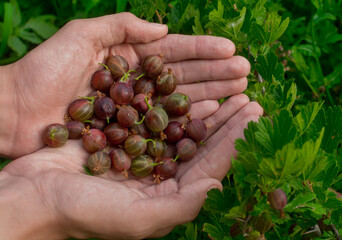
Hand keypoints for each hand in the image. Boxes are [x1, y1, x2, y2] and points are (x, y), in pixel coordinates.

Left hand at [0, 12, 249, 158]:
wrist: (16, 111)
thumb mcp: (81, 34)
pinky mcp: (129, 134)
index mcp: (128, 57)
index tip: (231, 51)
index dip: (203, 51)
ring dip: (210, 96)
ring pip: (179, 101)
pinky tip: (211, 118)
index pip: (173, 52)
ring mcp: (135, 110)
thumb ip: (122, 26)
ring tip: (238, 93)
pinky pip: (163, 127)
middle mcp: (137, 84)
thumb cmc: (44, 70)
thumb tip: (163, 29)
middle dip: (215, 74)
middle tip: (245, 74)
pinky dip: (187, 122)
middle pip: (183, 77)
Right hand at [0, 99, 261, 239]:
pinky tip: (190, 90)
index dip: (234, 142)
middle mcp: (161, 177)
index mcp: (169, 197)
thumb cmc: (84, 213)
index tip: (254, 117)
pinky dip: (175, 104)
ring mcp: (144, 156)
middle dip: (228, 124)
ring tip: (230, 93)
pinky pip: (158, 118)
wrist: (34, 197)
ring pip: (185, 130)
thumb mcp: (136, 218)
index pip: (210, 167)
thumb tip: (217, 185)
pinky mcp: (125, 139)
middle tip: (249, 100)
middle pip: (203, 146)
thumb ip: (181, 203)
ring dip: (208, 111)